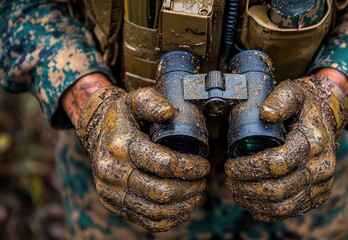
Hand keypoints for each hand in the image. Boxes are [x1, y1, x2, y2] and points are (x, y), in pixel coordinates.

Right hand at [76, 86, 209, 231]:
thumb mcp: (135, 99)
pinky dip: (168, 219)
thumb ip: (152, 102)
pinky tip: (182, 210)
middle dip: (189, 188)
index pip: (164, 164)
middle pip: (161, 192)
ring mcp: (111, 191)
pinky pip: (144, 221)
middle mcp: (112, 172)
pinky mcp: (113, 204)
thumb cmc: (123, 116)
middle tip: (202, 181)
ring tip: (196, 194)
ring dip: (182, 205)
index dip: (190, 167)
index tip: (204, 166)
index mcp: (121, 146)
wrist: (96, 131)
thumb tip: (170, 113)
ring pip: (155, 210)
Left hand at [225, 75, 347, 221]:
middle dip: (247, 188)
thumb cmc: (305, 104)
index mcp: (313, 142)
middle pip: (278, 189)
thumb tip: (265, 113)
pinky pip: (292, 211)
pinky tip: (252, 203)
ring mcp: (321, 184)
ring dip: (255, 202)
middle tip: (230, 180)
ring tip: (237, 191)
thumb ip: (280, 99)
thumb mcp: (293, 92)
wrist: (330, 115)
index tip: (230, 165)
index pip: (277, 163)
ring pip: (284, 206)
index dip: (249, 168)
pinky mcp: (319, 195)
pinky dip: (268, 212)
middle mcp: (320, 167)